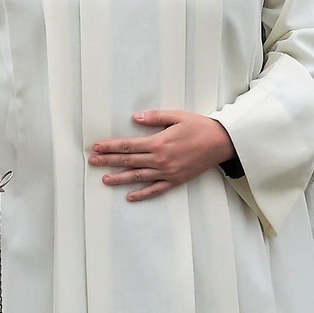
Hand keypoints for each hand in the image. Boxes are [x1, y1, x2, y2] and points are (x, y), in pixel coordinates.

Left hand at [89, 109, 236, 201]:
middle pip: (129, 161)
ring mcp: (167, 172)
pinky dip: (142, 194)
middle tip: (93, 162)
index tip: (97, 147)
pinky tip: (130, 196)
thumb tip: (134, 118)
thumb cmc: (199, 127)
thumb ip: (154, 118)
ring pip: (138, 177)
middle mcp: (160, 159)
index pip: (128, 146)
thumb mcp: (177, 116)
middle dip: (109, 161)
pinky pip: (156, 189)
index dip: (110, 147)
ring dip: (120, 178)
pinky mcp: (175, 180)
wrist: (221, 143)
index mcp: (158, 142)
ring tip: (104, 179)